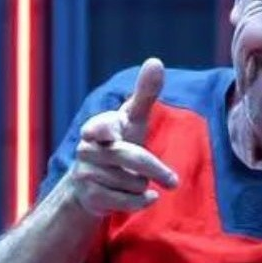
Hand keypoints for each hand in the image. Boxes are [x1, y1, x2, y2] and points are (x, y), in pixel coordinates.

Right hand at [69, 58, 178, 216]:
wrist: (88, 186)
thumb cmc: (118, 144)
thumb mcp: (132, 120)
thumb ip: (144, 93)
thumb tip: (155, 60)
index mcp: (101, 127)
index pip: (102, 126)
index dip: (101, 128)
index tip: (96, 132)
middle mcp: (89, 149)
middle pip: (130, 158)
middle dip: (155, 169)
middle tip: (174, 181)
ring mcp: (87, 173)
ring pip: (132, 182)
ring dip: (142, 185)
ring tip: (135, 180)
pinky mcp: (90, 196)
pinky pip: (125, 201)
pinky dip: (140, 201)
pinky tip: (147, 198)